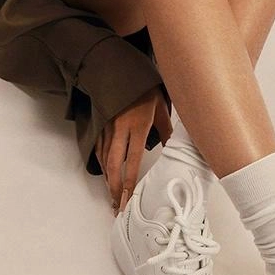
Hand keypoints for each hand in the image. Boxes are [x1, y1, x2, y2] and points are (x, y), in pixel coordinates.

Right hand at [95, 84, 171, 215]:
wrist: (122, 69)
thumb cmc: (146, 89)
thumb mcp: (161, 109)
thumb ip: (167, 132)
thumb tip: (175, 152)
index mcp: (137, 126)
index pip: (132, 160)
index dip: (130, 182)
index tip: (129, 198)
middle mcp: (120, 129)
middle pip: (113, 164)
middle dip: (115, 187)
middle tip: (117, 204)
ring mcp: (108, 127)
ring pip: (104, 159)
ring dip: (108, 180)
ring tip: (112, 196)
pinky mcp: (101, 125)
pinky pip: (99, 149)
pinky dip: (102, 165)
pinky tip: (106, 176)